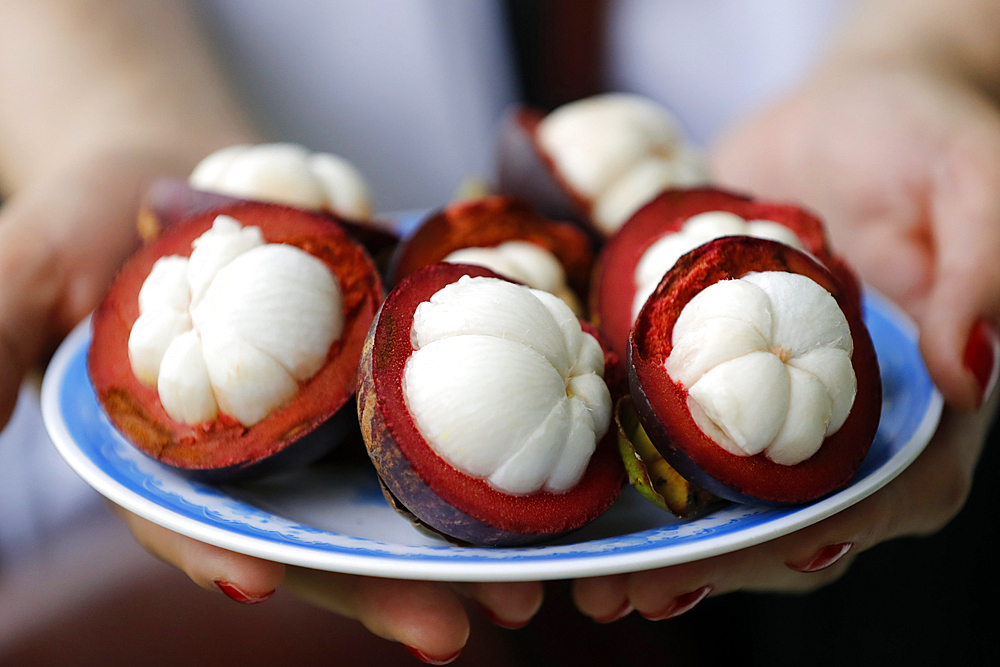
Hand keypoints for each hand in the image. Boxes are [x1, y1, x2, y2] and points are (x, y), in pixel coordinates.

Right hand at [0, 147, 541, 661]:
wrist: (182, 173)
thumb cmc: (92, 219)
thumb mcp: (25, 265)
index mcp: (170, 456)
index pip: (189, 518)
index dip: (218, 553)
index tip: (254, 584)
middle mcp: (259, 454)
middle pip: (316, 532)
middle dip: (379, 585)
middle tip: (448, 629)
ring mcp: (324, 418)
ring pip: (389, 491)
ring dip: (452, 541)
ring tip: (522, 584)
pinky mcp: (376, 371)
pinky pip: (429, 411)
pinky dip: (478, 442)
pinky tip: (537, 473)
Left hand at [574, 57, 999, 620]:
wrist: (849, 111)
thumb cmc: (924, 137)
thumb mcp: (974, 182)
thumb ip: (982, 273)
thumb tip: (973, 370)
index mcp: (925, 411)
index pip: (872, 501)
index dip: (801, 542)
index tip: (724, 569)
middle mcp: (848, 426)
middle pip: (784, 521)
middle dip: (708, 565)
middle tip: (626, 594)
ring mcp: (778, 406)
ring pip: (722, 494)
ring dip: (657, 542)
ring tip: (587, 577)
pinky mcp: (719, 372)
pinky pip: (677, 429)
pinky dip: (633, 464)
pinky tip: (582, 490)